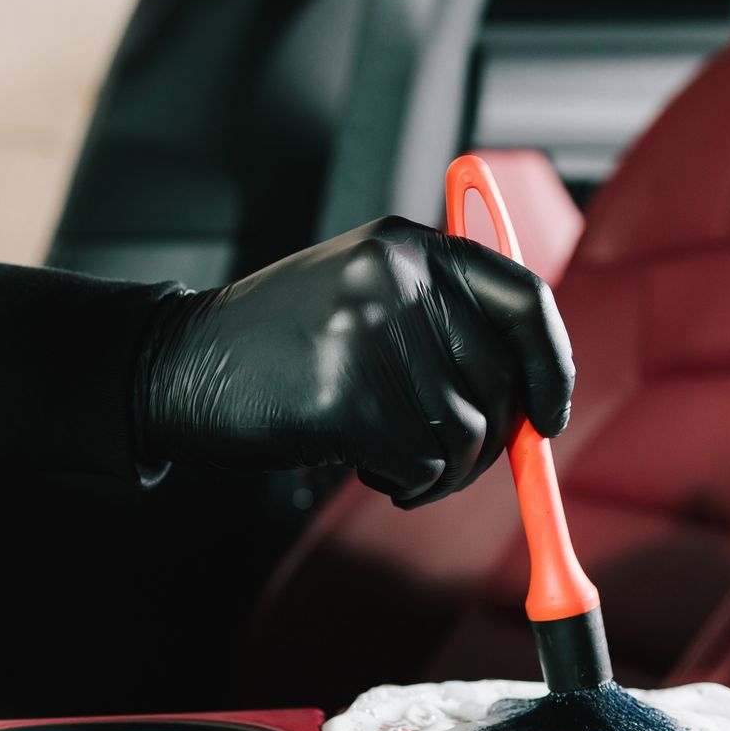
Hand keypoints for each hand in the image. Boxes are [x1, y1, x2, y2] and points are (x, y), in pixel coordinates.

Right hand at [139, 217, 573, 507]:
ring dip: (438, 469)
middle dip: (486, 442)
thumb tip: (531, 401)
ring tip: (386, 456)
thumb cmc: (276, 345)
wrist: (179, 364)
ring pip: (465, 433)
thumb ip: (441, 327)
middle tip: (444, 461)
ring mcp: (372, 334)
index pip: (525, 301)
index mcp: (410, 247)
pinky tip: (361, 464)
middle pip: (501, 381)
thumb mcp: (361, 296)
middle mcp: (398, 278)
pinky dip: (404, 483)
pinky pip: (421, 464)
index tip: (548, 417)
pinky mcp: (349, 396)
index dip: (550, 366)